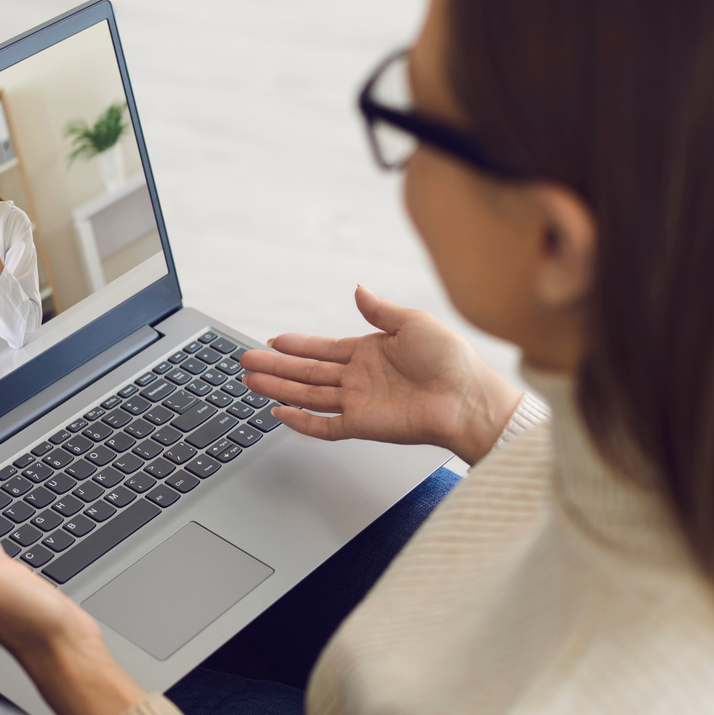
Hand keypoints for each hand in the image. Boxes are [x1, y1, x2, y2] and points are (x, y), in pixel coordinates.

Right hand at [239, 285, 521, 465]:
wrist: (468, 398)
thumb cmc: (450, 360)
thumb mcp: (412, 322)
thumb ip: (379, 310)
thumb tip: (358, 289)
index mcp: (369, 352)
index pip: (322, 349)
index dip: (296, 346)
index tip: (272, 342)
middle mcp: (358, 378)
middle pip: (306, 372)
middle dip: (275, 366)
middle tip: (245, 362)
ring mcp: (358, 402)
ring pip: (307, 395)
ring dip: (278, 388)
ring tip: (250, 381)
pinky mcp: (362, 425)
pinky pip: (324, 425)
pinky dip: (301, 421)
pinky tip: (279, 413)